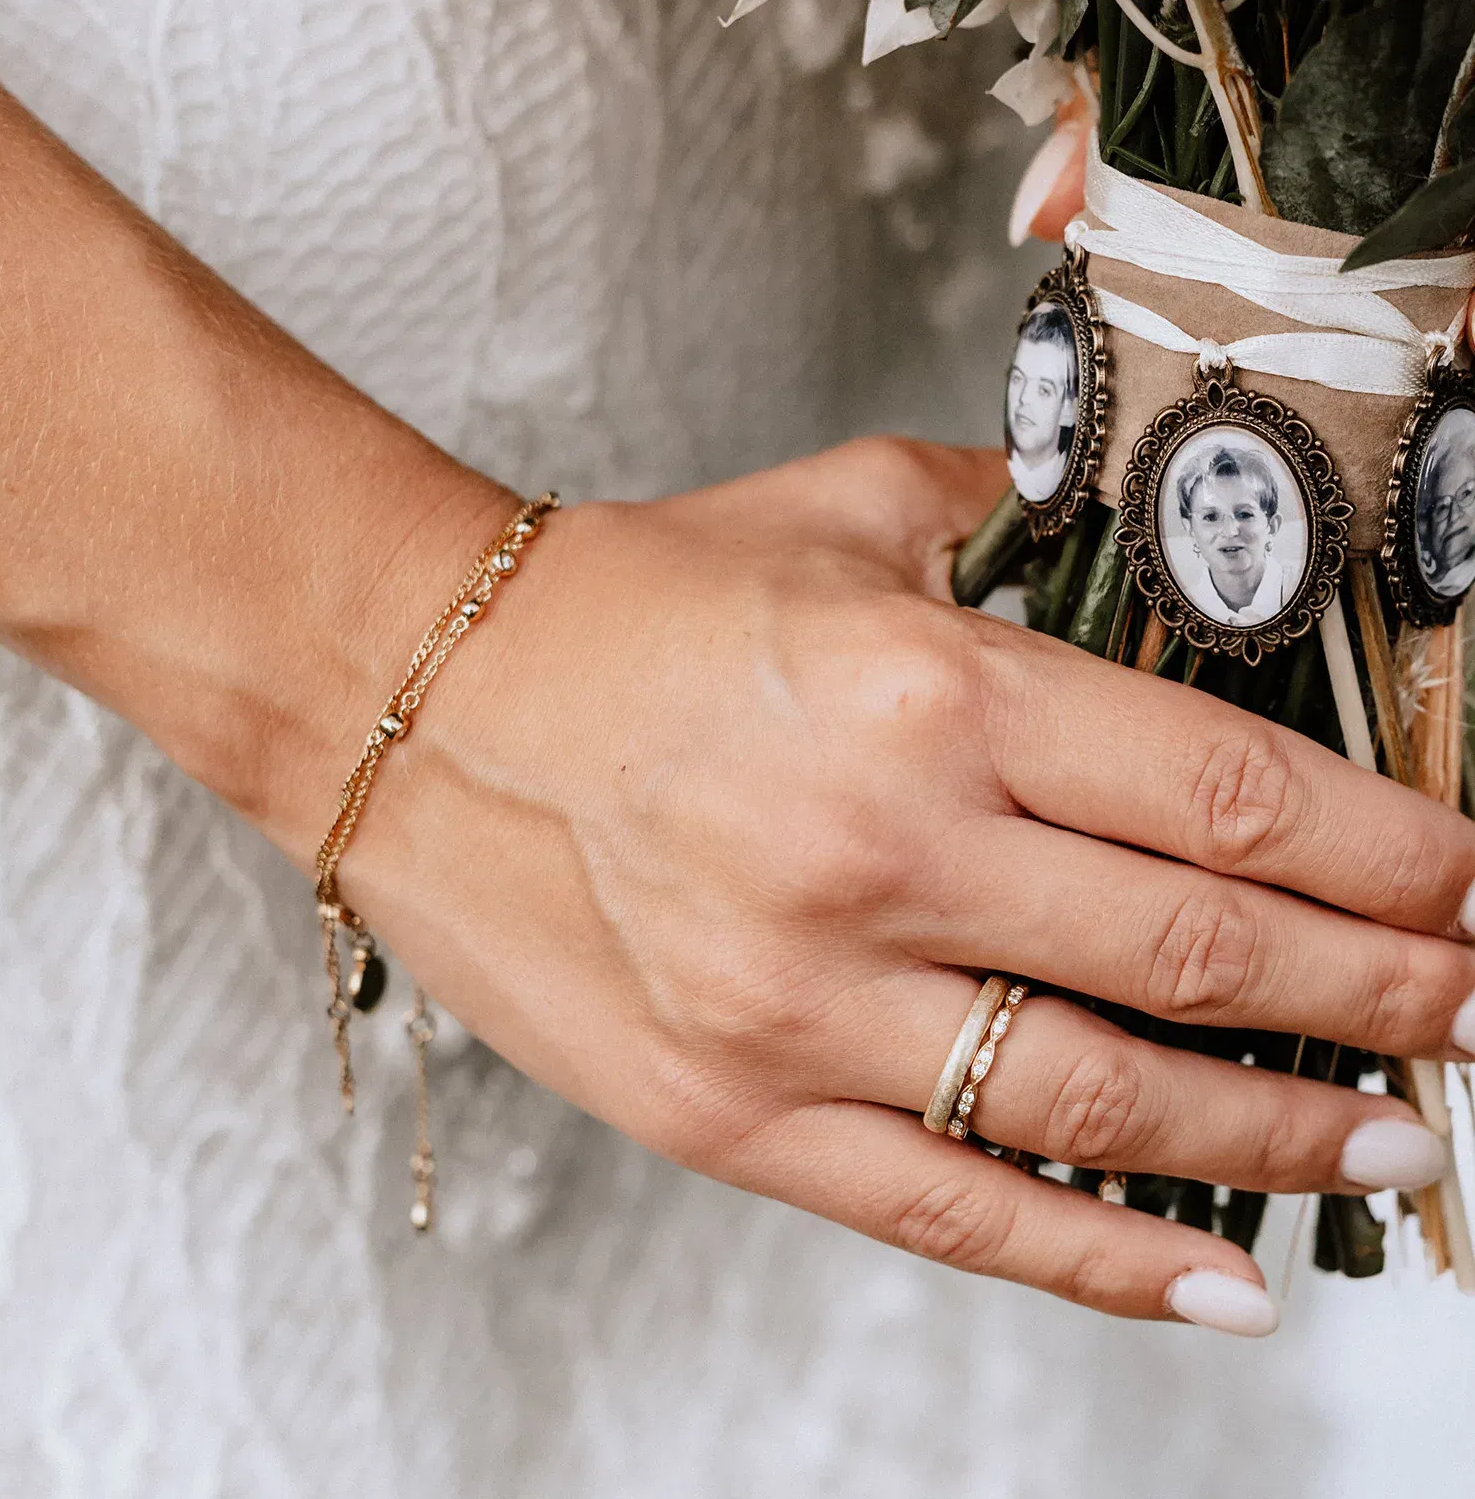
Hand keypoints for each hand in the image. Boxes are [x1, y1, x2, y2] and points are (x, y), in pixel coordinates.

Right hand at [333, 439, 1474, 1334]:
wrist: (418, 700)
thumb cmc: (632, 600)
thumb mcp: (842, 508)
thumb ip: (1018, 519)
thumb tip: (1155, 554)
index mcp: (923, 690)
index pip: (1223, 795)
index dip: (1383, 855)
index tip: (1462, 878)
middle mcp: (878, 855)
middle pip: (1201, 954)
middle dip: (1381, 992)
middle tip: (1472, 1007)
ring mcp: (804, 1006)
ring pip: (1109, 1103)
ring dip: (1286, 1131)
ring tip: (1400, 1135)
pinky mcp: (736, 1113)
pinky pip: (962, 1214)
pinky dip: (1110, 1261)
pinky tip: (1224, 1282)